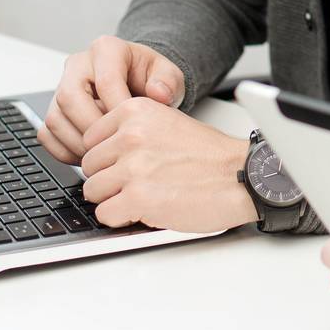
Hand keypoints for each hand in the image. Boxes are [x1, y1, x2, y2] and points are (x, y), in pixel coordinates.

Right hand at [38, 35, 184, 162]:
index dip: (118, 108)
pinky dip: (65, 152)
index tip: (132, 127)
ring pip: (55, 119)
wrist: (138, 86)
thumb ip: (168, 81)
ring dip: (78, 144)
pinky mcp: (54, 110)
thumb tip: (159, 94)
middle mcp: (78, 66)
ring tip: (105, 154)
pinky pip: (47, 135)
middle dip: (93, 128)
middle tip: (113, 146)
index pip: (105, 80)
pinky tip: (89, 156)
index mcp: (106, 49)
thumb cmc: (150, 79)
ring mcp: (61, 88)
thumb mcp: (169, 74)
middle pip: (70, 98)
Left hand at [77, 96, 255, 232]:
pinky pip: (105, 214)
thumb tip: (102, 150)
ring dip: (115, 199)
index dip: (108, 157)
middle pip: (89, 166)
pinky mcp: (137, 198)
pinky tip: (146, 209)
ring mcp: (132, 167)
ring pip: (93, 191)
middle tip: (140, 182)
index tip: (126, 163)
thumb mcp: (169, 122)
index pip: (90, 139)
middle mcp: (131, 135)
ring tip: (145, 195)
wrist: (241, 176)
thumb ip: (133, 130)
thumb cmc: (211, 156)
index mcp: (136, 112)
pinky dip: (122, 218)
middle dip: (110, 178)